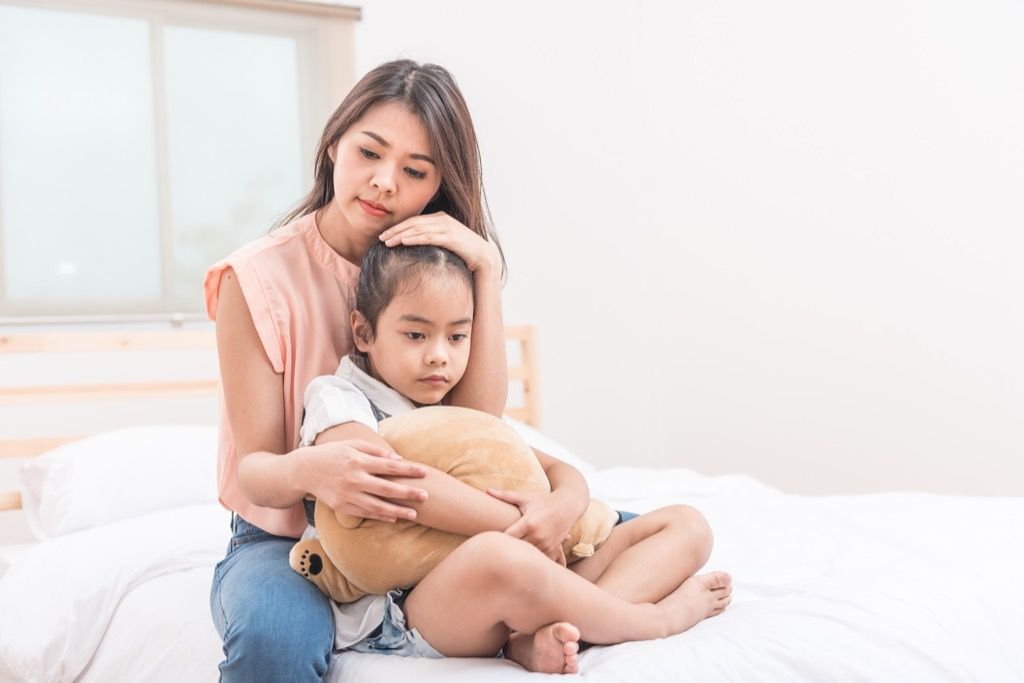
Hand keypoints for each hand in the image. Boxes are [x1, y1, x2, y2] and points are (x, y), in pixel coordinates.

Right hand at [302, 439, 427, 523]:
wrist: (304, 471)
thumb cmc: (332, 454)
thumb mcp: (351, 444)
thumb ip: (375, 450)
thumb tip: (397, 458)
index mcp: (358, 460)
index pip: (389, 466)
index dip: (408, 469)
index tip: (425, 472)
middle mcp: (354, 479)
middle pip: (387, 488)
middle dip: (408, 493)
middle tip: (426, 496)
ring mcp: (348, 495)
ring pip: (377, 506)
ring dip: (397, 511)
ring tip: (415, 514)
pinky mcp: (342, 506)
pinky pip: (365, 513)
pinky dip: (380, 516)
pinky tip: (394, 518)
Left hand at [379, 212, 500, 276]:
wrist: (485, 259)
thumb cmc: (463, 254)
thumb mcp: (445, 244)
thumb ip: (432, 240)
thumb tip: (415, 247)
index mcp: (440, 218)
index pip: (414, 221)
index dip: (397, 227)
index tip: (384, 235)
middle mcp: (443, 219)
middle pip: (413, 223)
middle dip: (395, 230)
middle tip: (379, 238)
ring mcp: (447, 227)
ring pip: (418, 229)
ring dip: (400, 235)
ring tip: (386, 242)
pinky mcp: (451, 237)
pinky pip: (428, 236)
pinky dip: (414, 238)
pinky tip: (403, 242)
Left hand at [487, 488, 577, 564]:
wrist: (567, 505)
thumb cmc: (543, 500)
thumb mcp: (525, 498)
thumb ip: (505, 496)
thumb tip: (487, 490)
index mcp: (528, 523)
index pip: (507, 537)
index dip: (498, 539)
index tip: (491, 538)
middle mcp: (537, 536)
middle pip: (515, 548)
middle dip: (507, 548)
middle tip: (496, 548)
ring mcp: (546, 544)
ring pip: (527, 555)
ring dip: (519, 553)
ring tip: (508, 552)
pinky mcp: (552, 549)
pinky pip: (538, 558)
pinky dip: (531, 557)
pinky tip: (524, 555)